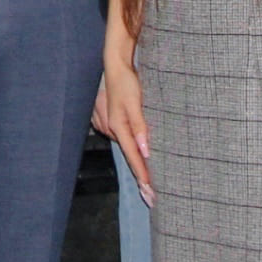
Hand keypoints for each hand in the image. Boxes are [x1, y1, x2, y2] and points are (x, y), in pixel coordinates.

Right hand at [94, 58, 152, 203]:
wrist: (114, 66)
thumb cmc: (125, 82)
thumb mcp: (134, 102)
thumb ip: (140, 126)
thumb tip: (145, 150)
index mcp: (119, 127)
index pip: (134, 156)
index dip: (143, 175)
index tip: (151, 191)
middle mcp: (112, 130)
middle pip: (130, 157)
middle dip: (141, 175)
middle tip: (151, 196)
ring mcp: (109, 126)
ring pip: (127, 148)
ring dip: (137, 162)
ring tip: (149, 180)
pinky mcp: (111, 123)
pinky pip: (122, 140)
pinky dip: (131, 149)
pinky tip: (140, 155)